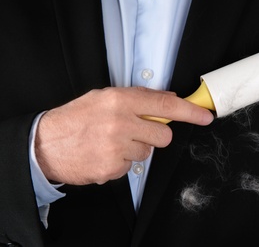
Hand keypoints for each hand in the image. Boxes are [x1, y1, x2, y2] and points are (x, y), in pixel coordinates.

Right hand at [35, 87, 212, 184]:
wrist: (46, 144)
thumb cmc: (75, 119)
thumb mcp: (104, 97)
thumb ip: (138, 98)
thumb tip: (168, 100)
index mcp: (120, 100)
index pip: (166, 105)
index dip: (190, 112)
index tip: (205, 116)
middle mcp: (120, 122)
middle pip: (163, 135)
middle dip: (154, 135)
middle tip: (135, 131)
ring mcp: (117, 147)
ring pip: (148, 153)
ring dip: (135, 149)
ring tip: (112, 142)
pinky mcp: (112, 168)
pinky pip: (132, 166)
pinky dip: (122, 161)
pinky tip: (105, 153)